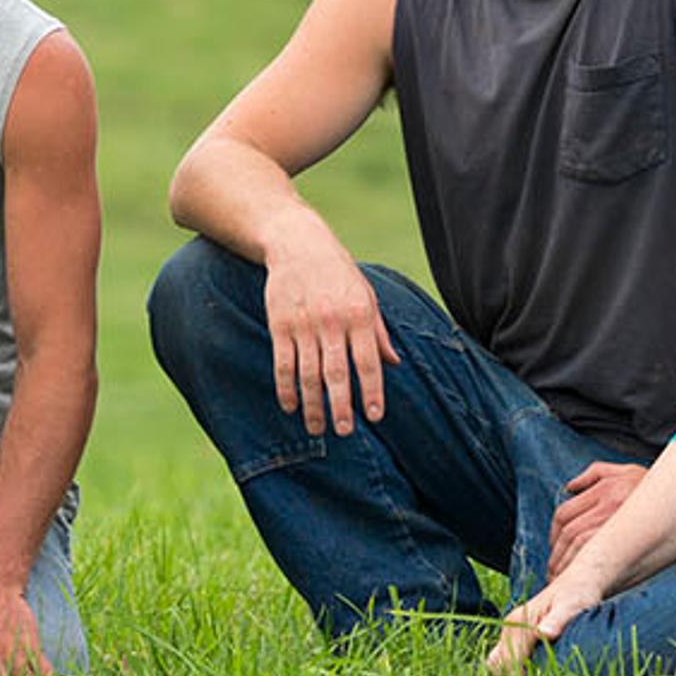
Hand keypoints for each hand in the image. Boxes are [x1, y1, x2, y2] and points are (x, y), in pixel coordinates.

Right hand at [265, 240, 397, 436]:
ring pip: (308, 373)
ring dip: (312, 404)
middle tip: (344, 432)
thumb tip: (395, 363)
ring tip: (317, 428)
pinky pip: (283, 363)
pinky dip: (286, 387)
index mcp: (360, 315)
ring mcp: (303, 324)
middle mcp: (332, 321)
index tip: (374, 416)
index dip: (371, 391)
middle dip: (341, 406)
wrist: (298, 243)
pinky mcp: (280, 324)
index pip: (368, 361)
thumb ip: (379, 332)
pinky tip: (291, 406)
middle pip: (336, 373)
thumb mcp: (367, 296)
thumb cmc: (339, 273)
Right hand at [486, 571, 608, 675]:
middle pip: (495, 666)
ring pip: (498, 663)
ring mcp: (511, 630)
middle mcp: (511, 627)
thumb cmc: (579, 593)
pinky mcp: (516, 634)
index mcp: (520, 622)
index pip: (508, 663)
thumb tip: (543, 633)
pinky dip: (515, 671)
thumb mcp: (572, 606)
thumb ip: (557, 620)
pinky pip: (506, 658)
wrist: (579, 581)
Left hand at [550, 462, 645, 574]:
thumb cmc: (654, 486)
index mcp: (605, 489)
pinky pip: (598, 560)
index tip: (553, 549)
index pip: (564, 514)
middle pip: (568, 535)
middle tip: (552, 572)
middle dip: (556, 556)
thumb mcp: (625, 470)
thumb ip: (594, 473)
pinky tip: (582, 583)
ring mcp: (619, 525)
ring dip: (565, 567)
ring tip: (562, 581)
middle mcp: (609, 506)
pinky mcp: (630, 543)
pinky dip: (583, 572)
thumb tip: (568, 487)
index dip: (553, 535)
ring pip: (579, 549)